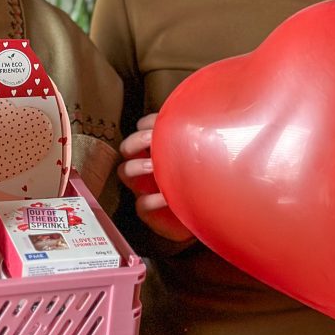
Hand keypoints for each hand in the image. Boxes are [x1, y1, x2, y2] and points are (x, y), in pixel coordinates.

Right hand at [118, 113, 194, 242]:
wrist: (202, 215)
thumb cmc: (198, 180)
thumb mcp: (198, 158)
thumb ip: (196, 143)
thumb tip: (210, 120)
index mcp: (155, 148)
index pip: (141, 128)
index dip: (145, 123)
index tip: (158, 121)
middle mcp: (144, 165)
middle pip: (126, 147)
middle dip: (135, 141)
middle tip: (150, 138)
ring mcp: (143, 187)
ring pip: (125, 171)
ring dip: (136, 166)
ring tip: (152, 166)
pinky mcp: (147, 211)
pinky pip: (141, 204)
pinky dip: (152, 200)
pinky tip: (165, 198)